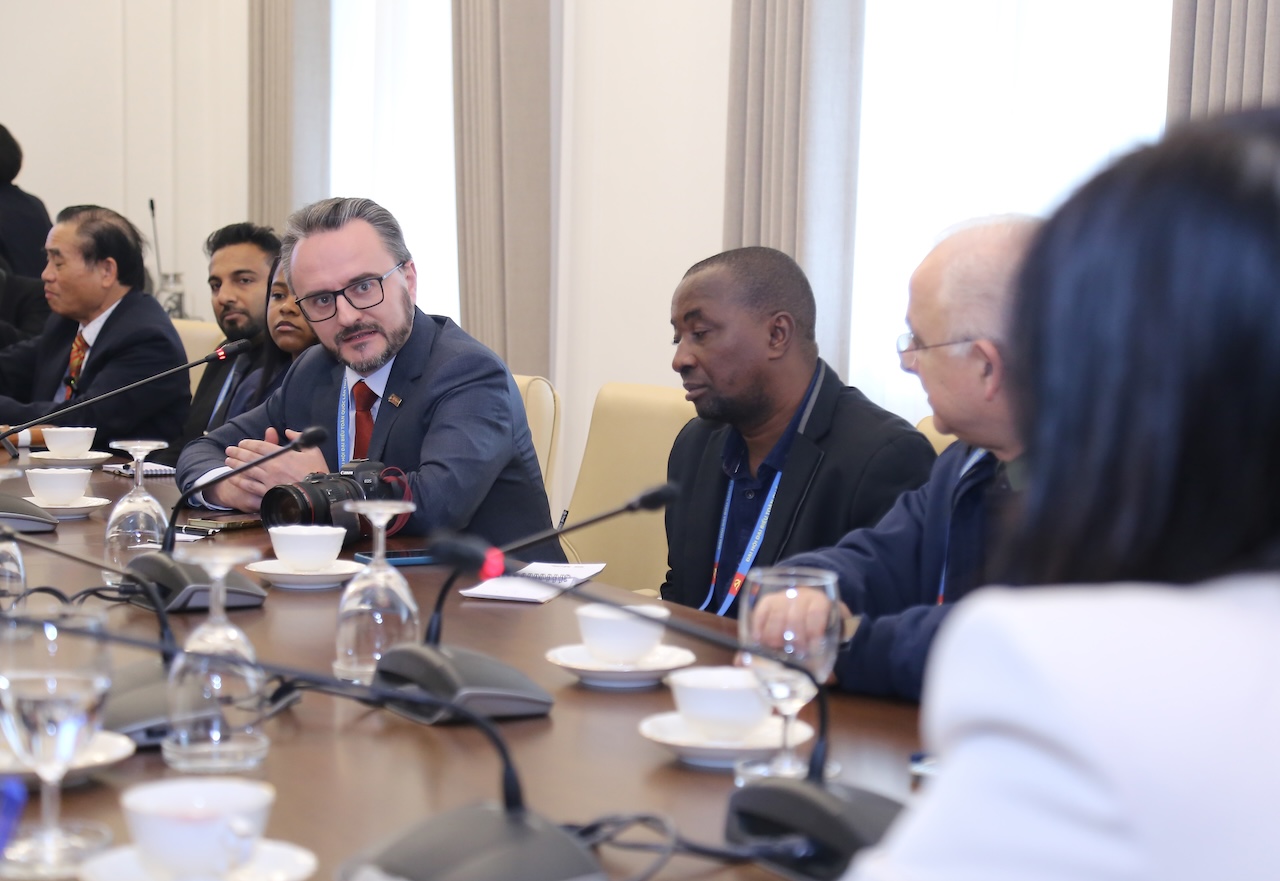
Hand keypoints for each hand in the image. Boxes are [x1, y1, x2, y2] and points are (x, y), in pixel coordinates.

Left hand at [210, 427, 328, 511]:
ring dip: (235, 464)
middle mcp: (272, 466)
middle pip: (250, 457)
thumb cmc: (317, 472)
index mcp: (282, 455)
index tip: (242, 442)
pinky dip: (240, 481)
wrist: (317, 494)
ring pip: (247, 470)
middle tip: (229, 450)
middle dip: (237, 452)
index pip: (260, 446)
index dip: (249, 443)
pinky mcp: (267, 492)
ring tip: (228, 461)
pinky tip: (233, 478)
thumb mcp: (312, 450)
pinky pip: (249, 486)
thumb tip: (288, 432)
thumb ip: (299, 438)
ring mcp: (268, 480)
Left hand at [749, 588, 853, 654]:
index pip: (761, 611)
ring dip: (797, 638)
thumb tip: (740, 663)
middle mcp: (786, 595)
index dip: (760, 629)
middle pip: (777, 614)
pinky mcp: (822, 601)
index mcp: (771, 602)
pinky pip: (815, 616)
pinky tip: (814, 645)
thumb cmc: (798, 629)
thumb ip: (761, 648)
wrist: (829, 618)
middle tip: (782, 651)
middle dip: (777, 636)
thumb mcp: (780, 635)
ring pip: (796, 616)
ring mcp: (805, 596)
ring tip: (800, 652)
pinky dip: (814, 633)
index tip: (762, 644)